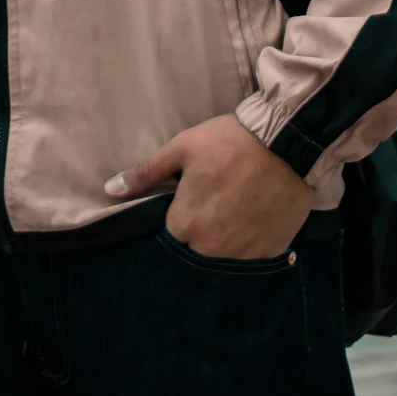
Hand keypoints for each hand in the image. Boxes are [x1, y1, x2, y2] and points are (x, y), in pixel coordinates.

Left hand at [105, 113, 312, 259]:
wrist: (286, 141)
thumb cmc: (229, 142)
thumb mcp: (182, 149)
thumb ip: (146, 173)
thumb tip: (110, 190)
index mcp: (186, 225)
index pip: (172, 231)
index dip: (180, 211)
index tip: (192, 195)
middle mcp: (213, 249)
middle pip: (197, 246)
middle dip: (202, 225)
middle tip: (217, 196)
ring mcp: (244, 254)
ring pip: (225, 252)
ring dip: (227, 234)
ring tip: (238, 203)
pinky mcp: (271, 251)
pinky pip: (253, 253)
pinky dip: (252, 238)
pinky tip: (256, 212)